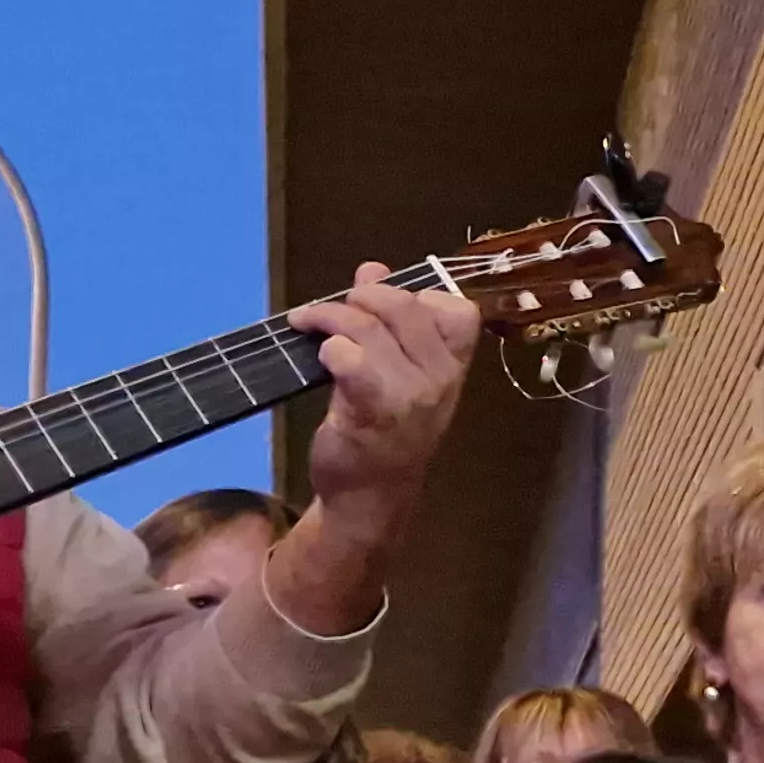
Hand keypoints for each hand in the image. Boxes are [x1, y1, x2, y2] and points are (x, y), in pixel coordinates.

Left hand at [269, 264, 480, 633]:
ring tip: (307, 322)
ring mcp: (411, 395)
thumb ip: (389, 321)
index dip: (418, 296)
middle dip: (362, 297)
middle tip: (333, 308)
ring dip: (329, 316)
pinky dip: (328, 347)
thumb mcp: (398, 374)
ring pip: (370, 327)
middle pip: (404, 306)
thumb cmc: (385, 432)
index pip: (457, 310)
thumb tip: (373, 266)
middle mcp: (440, 378)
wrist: (371, 496)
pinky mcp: (373, 409)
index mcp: (454, 367)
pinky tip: (318, 355)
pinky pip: (350, 359)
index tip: (384, 308)